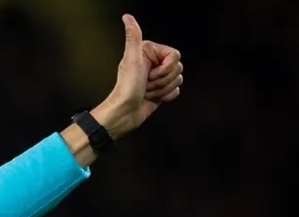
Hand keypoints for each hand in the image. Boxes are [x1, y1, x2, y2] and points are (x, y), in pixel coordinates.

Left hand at [93, 14, 183, 138]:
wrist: (124, 112)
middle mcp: (154, 63)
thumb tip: (127, 17)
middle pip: (178, 68)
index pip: (175, 55)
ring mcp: (158, 77)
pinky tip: (153, 98)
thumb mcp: (131, 59)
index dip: (165, 68)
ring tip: (147, 91)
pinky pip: (176, 90)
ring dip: (162, 89)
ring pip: (178, 79)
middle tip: (147, 83)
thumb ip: (133, 36)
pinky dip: (165, 96)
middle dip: (162, 80)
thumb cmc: (126, 87)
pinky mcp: (161, 90)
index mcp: (149, 52)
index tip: (150, 73)